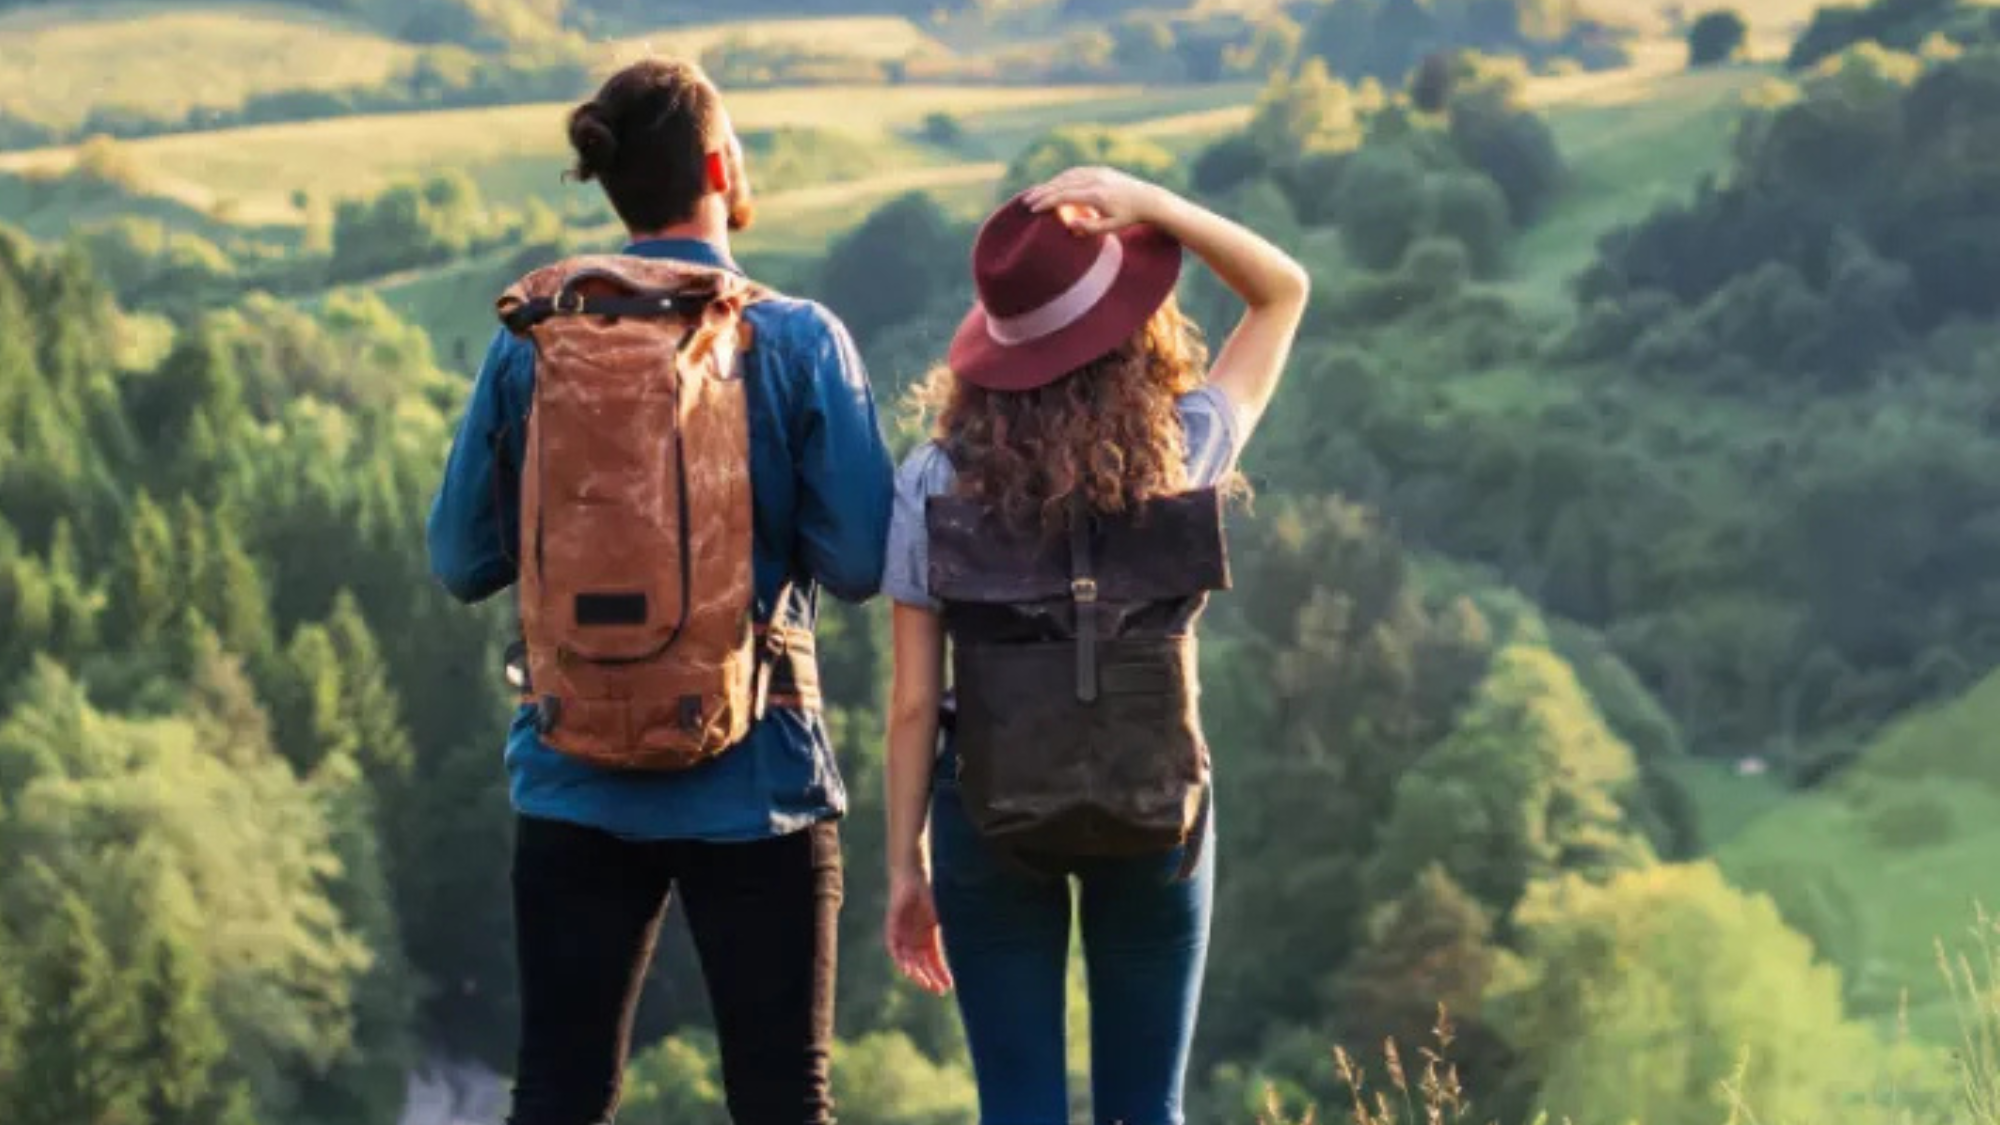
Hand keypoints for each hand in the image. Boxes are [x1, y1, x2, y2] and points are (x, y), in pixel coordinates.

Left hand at [885, 869, 952, 995]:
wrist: (913, 874)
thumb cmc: (932, 891)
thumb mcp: (944, 915)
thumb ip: (952, 930)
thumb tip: (978, 942)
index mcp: (928, 935)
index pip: (935, 960)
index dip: (941, 973)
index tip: (949, 986)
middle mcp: (915, 938)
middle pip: (922, 964)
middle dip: (930, 978)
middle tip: (938, 990)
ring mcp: (903, 933)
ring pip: (908, 960)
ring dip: (916, 973)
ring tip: (925, 983)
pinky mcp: (893, 926)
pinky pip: (894, 947)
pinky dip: (900, 958)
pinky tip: (907, 969)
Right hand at [1024, 166, 1169, 236]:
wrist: (1148, 199)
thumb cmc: (1129, 217)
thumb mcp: (1112, 228)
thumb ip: (1091, 229)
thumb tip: (1070, 226)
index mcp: (1096, 195)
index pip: (1064, 195)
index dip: (1047, 201)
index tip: (1033, 209)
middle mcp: (1095, 180)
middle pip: (1062, 183)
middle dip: (1042, 192)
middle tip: (1027, 201)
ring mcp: (1098, 172)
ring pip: (1067, 176)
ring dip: (1050, 184)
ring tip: (1037, 194)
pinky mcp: (1100, 169)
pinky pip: (1076, 172)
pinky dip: (1062, 178)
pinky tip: (1054, 185)